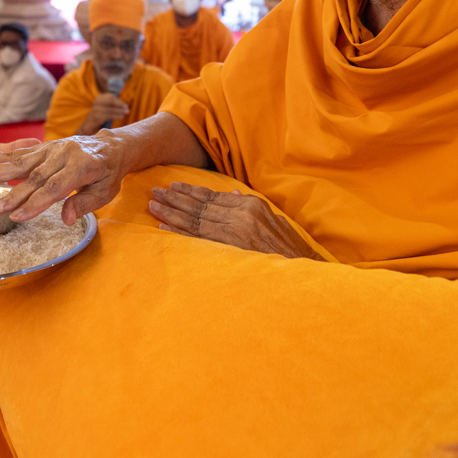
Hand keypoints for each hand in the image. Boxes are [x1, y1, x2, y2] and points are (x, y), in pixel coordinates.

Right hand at [0, 135, 127, 224]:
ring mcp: (51, 148)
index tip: (17, 217)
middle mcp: (64, 153)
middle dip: (12, 194)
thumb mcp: (106, 192)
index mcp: (82, 165)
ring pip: (21, 161)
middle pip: (34, 176)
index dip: (35, 203)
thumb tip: (66, 219)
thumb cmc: (109, 174)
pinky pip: (17, 151)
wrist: (111, 146)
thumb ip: (84, 204)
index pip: (55, 187)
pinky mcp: (42, 147)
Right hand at [83, 93, 128, 132]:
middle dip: (120, 105)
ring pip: (110, 108)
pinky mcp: (95, 117)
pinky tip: (121, 116)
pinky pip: (107, 115)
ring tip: (126, 113)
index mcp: (99, 99)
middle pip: (110, 101)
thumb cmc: (98, 118)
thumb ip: (112, 106)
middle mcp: (96, 103)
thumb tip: (124, 105)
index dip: (119, 101)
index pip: (110, 97)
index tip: (126, 105)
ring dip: (119, 110)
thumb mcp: (105, 110)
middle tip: (127, 109)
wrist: (87, 128)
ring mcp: (95, 110)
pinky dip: (115, 115)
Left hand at [148, 183, 323, 259]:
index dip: (191, 192)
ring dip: (171, 213)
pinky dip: (179, 233)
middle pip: (200, 206)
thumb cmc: (290, 248)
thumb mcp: (274, 220)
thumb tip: (234, 195)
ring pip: (195, 220)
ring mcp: (235, 232)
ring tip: (153, 207)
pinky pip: (198, 240)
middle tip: (154, 193)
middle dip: (175, 199)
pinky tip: (163, 229)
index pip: (213, 197)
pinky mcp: (230, 250)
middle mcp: (241, 215)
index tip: (173, 187)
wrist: (304, 270)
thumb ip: (251, 207)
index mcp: (250, 205)